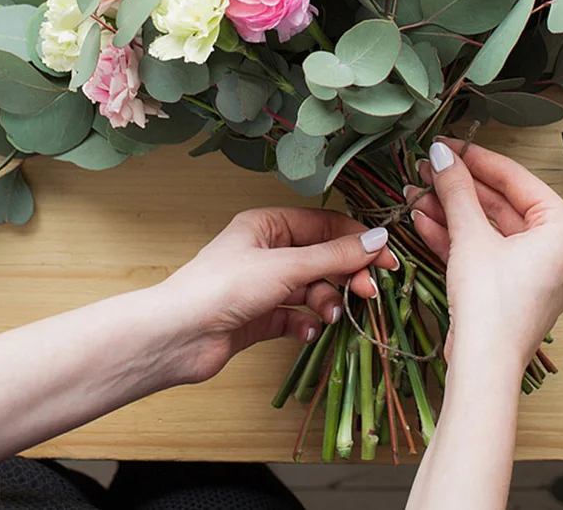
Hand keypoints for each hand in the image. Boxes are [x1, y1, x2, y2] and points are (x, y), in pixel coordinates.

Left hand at [154, 207, 397, 384]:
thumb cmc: (223, 288)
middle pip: (322, 257)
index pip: (326, 225)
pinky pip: (295, 315)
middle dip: (347, 274)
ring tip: (331, 315)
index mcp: (268, 225)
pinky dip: (307, 323)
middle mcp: (267, 251)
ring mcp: (263, 286)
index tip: (387, 259)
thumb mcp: (287, 266)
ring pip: (312, 288)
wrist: (176, 338)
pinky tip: (310, 331)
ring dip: (327, 301)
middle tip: (369, 292)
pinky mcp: (258, 318)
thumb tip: (379, 240)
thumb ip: (336, 255)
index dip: (358, 240)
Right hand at [409, 138, 562, 372]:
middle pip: (501, 204)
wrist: (483, 370)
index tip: (450, 145)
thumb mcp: (471, 237)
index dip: (478, 159)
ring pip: (489, 229)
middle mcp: (558, 249)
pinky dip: (458, 238)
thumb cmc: (493, 308)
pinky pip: (487, 252)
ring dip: (452, 211)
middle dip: (460, 188)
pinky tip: (425, 220)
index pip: (517, 180)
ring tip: (418, 192)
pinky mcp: (513, 290)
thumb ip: (457, 190)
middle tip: (429, 168)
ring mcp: (535, 272)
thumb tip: (443, 156)